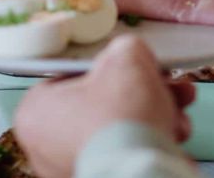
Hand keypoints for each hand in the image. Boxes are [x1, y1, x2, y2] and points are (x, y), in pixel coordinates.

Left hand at [14, 36, 195, 177]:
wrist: (140, 170)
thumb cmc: (121, 119)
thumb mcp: (126, 59)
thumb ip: (126, 48)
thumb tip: (133, 54)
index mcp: (36, 112)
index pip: (72, 76)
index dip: (109, 67)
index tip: (131, 64)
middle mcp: (47, 146)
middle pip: (102, 104)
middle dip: (142, 91)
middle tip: (164, 83)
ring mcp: (72, 167)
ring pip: (119, 129)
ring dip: (154, 114)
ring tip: (177, 106)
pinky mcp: (102, 177)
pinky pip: (127, 152)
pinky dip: (152, 140)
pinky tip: (173, 132)